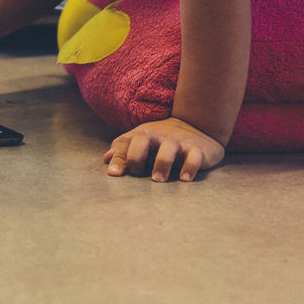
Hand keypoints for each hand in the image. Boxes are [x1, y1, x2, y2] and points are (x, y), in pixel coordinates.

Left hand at [103, 117, 225, 181]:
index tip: (114, 174)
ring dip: (162, 163)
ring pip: (169, 147)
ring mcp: (178, 142)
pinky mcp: (197, 150)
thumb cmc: (161, 139)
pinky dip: (190, 167)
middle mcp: (158, 136)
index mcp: (142, 134)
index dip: (118, 158)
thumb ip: (123, 149)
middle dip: (136, 156)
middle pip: (142, 139)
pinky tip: (184, 179)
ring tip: (158, 179)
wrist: (196, 124)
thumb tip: (106, 159)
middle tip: (137, 174)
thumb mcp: (141, 140)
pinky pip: (194, 156)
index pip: (125, 143)